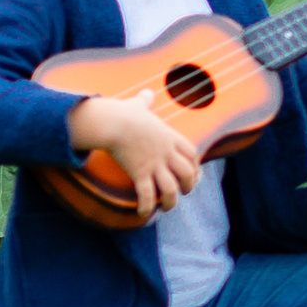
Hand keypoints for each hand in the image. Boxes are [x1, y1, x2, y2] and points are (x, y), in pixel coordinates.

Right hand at [69, 93, 200, 216]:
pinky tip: (142, 214)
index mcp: (169, 137)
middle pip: (188, 173)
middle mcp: (166, 153)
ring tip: (166, 207)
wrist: (113, 122)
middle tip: (182, 191)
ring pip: (171, 189)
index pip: (192, 152)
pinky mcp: (139, 173)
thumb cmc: (124, 113)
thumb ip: (145, 100)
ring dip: (170, 201)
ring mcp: (154, 164)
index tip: (191, 170)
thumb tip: (146, 92)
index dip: (194, 163)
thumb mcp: (138, 105)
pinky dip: (146, 206)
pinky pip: (147, 195)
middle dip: (188, 185)